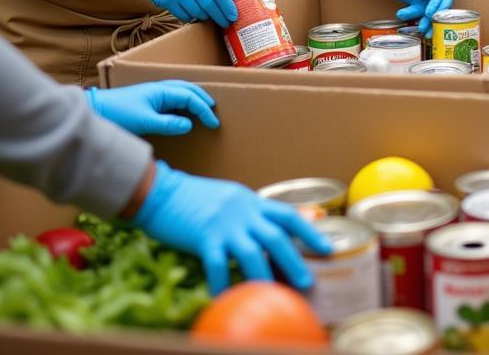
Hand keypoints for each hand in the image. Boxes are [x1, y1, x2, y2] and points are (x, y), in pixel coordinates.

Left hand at [86, 81, 219, 135]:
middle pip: (189, 89)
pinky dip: (183, 103)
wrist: (96, 109)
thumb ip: (168, 124)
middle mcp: (160, 88)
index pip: (190, 97)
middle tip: (214, 112)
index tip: (214, 123)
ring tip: (203, 109)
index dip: (204, 109)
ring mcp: (154, 93)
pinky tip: (183, 112)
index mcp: (162, 90)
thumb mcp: (145, 121)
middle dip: (203, 99)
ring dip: (194, 98)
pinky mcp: (148, 100)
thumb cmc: (119, 113)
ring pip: (181, 91)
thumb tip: (189, 125)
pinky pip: (173, 98)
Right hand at [118, 0, 239, 27]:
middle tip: (228, 22)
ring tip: (213, 17)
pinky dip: (192, 17)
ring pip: (196, 11)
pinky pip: (183, 15)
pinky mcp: (164, 0)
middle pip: (208, 3)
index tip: (234, 14)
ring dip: (207, 17)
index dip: (227, 4)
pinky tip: (197, 16)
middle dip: (220, 15)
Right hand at [133, 161, 332, 294]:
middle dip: (294, 260)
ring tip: (273, 295)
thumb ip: (248, 213)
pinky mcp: (203, 236)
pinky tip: (226, 298)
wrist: (162, 191)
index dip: (309, 231)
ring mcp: (224, 223)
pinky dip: (224, 283)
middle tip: (306, 282)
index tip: (325, 248)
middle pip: (277, 236)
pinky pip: (218, 264)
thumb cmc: (193, 198)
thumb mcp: (229, 199)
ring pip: (252, 253)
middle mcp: (243, 210)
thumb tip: (267, 233)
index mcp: (251, 201)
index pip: (287, 214)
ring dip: (265, 276)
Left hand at [357, 0, 455, 36]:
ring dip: (426, 19)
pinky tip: (402, 15)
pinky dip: (413, 17)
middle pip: (442, 0)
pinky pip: (419, 12)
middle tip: (429, 23)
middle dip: (437, 13)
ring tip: (417, 27)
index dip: (439, 1)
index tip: (430, 12)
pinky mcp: (414, 1)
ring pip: (431, 9)